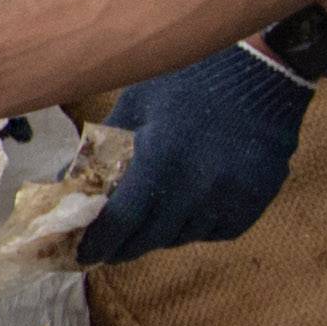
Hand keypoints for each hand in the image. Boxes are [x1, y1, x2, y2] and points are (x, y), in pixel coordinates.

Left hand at [87, 46, 315, 262]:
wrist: (263, 72)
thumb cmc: (191, 80)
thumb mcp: (138, 104)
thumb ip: (101, 148)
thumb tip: (63, 181)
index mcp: (161, 160)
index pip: (121, 222)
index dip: (99, 243)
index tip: (84, 253)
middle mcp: (196, 188)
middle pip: (150, 239)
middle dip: (125, 245)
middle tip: (110, 244)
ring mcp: (229, 199)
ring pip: (182, 237)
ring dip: (161, 231)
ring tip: (152, 215)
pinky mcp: (253, 203)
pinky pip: (214, 231)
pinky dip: (197, 224)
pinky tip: (191, 202)